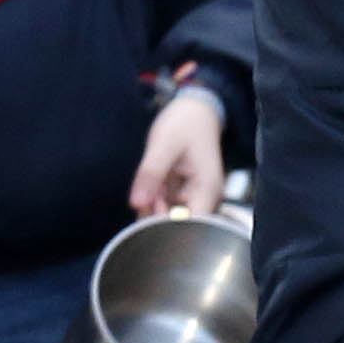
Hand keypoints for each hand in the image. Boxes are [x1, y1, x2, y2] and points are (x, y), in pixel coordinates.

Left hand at [132, 85, 229, 217]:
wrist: (194, 112)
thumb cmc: (184, 124)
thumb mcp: (163, 145)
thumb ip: (150, 174)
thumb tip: (136, 204)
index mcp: (207, 191)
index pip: (192, 228)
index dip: (169, 230)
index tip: (150, 217)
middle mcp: (204, 200)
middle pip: (178, 228)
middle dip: (155, 217)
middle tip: (149, 191)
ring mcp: (192, 199)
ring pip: (166, 219)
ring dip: (151, 208)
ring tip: (153, 183)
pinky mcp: (181, 196)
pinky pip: (161, 207)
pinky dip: (151, 201)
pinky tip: (151, 186)